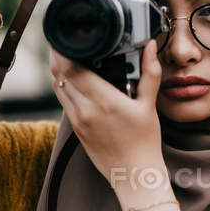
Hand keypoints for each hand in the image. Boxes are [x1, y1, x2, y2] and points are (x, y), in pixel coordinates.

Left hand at [49, 40, 164, 191]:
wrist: (134, 174)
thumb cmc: (145, 142)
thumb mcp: (149, 105)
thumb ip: (150, 73)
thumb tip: (151, 46)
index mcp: (104, 100)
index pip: (74, 67)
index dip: (65, 50)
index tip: (66, 36)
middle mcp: (86, 109)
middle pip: (60, 74)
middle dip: (58, 56)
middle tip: (63, 41)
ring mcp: (78, 120)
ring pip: (58, 87)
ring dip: (58, 71)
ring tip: (64, 56)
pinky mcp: (76, 129)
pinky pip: (63, 102)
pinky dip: (63, 87)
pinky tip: (71, 80)